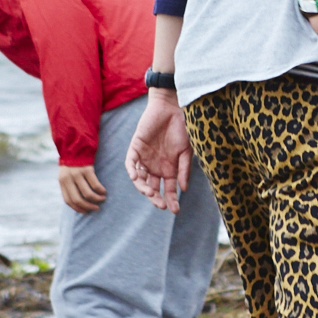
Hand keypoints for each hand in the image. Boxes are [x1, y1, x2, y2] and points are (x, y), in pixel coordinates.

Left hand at [57, 164, 106, 213]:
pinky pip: (95, 184)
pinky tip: (104, 191)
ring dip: (96, 199)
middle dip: (88, 206)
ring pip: (87, 193)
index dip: (77, 208)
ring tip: (102, 199)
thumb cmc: (72, 164)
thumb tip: (78, 203)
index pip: (68, 200)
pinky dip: (100, 190)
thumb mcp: (66, 175)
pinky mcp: (87, 169)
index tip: (85, 212)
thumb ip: (69, 186)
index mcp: (62, 182)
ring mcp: (77, 174)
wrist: (76, 146)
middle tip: (96, 208)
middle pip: (77, 199)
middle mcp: (68, 179)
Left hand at [125, 91, 193, 213]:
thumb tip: (183, 189)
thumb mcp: (186, 151)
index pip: (169, 190)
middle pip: (152, 188)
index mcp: (169, 169)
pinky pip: (130, 163)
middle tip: (160, 204)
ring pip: (140, 179)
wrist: (172, 107)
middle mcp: (155, 166)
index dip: (172, 200)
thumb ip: (184, 170)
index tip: (175, 210)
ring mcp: (145, 158)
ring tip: (150, 193)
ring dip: (143, 188)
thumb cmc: (182, 128)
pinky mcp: (136, 147)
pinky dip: (132, 171)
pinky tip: (137, 177)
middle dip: (156, 198)